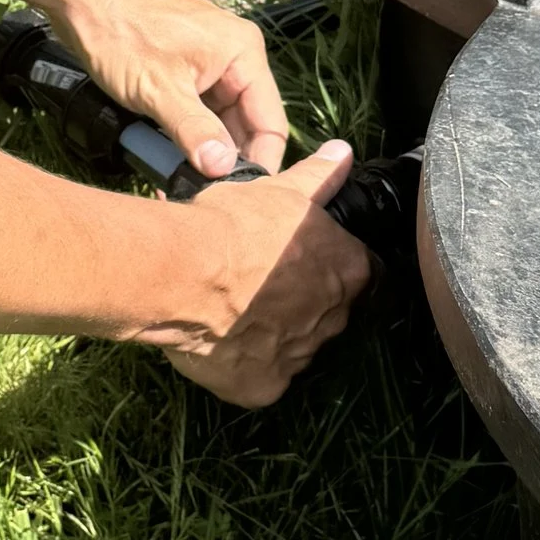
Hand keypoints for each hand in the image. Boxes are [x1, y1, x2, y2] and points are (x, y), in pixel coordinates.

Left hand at [38, 0, 288, 178]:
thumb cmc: (120, 31)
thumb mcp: (159, 90)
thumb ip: (194, 131)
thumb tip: (222, 170)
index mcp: (243, 54)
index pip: (271, 122)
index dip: (259, 163)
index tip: (242, 199)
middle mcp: (233, 57)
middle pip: (244, 124)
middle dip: (224, 161)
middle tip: (203, 197)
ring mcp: (206, 63)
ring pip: (216, 121)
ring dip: (200, 152)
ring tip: (179, 185)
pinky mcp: (182, 69)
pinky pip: (194, 110)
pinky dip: (183, 135)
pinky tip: (165, 161)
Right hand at [146, 140, 371, 406]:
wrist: (182, 271)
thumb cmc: (233, 225)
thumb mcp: (280, 190)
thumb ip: (319, 177)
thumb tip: (342, 153)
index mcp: (348, 270)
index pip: (357, 270)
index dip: (328, 262)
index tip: (301, 256)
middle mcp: (334, 319)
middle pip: (328, 311)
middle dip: (303, 299)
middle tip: (261, 280)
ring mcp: (300, 357)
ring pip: (295, 345)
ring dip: (275, 331)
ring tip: (235, 308)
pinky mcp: (264, 385)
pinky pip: (262, 376)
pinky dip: (246, 363)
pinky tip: (223, 340)